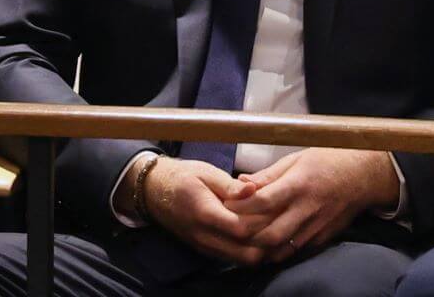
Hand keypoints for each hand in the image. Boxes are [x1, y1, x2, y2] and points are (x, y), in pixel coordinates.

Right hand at [138, 157, 267, 264]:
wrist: (154, 191)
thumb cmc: (182, 177)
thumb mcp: (205, 172)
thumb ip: (230, 185)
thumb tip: (254, 189)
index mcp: (205, 213)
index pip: (242, 228)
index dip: (263, 220)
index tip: (275, 205)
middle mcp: (205, 236)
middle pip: (247, 253)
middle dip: (268, 239)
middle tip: (279, 219)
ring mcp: (206, 247)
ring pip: (243, 260)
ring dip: (262, 247)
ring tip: (272, 225)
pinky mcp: (207, 250)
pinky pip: (235, 258)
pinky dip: (251, 249)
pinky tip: (259, 232)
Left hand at [226, 148, 400, 262]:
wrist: (363, 176)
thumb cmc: (326, 161)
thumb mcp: (295, 159)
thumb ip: (267, 175)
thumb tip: (241, 182)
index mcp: (298, 184)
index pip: (264, 201)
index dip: (241, 206)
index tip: (226, 204)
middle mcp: (307, 208)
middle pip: (270, 233)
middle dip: (247, 234)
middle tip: (231, 227)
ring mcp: (316, 226)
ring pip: (282, 248)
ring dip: (260, 247)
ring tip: (244, 239)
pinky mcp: (323, 238)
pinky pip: (296, 250)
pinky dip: (278, 250)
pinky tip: (266, 244)